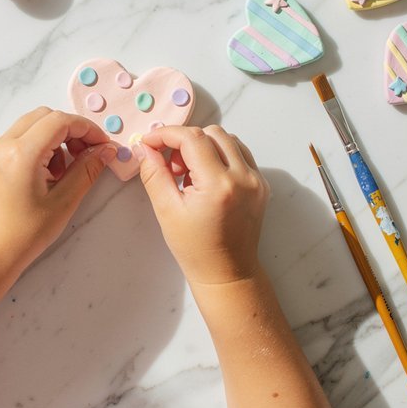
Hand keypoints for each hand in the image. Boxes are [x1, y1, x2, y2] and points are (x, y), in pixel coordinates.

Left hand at [0, 107, 116, 281]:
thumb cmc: (25, 234)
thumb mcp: (64, 202)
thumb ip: (87, 169)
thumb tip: (107, 150)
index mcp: (20, 154)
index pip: (60, 121)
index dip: (86, 129)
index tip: (102, 146)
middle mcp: (1, 145)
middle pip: (44, 116)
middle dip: (70, 130)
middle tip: (86, 155)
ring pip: (30, 124)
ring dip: (53, 137)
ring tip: (63, 171)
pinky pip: (17, 138)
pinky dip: (37, 145)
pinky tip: (45, 173)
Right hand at [135, 125, 269, 285]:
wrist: (228, 273)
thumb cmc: (194, 248)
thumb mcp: (167, 211)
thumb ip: (154, 174)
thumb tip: (145, 147)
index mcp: (218, 185)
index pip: (192, 138)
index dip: (166, 134)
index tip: (150, 142)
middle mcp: (243, 177)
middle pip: (211, 133)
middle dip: (185, 141)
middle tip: (172, 166)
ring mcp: (257, 180)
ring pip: (227, 139)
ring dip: (203, 146)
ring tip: (189, 173)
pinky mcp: (261, 184)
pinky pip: (240, 153)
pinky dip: (219, 155)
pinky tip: (206, 176)